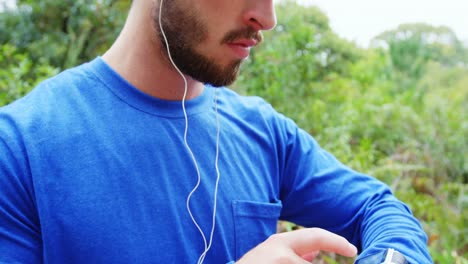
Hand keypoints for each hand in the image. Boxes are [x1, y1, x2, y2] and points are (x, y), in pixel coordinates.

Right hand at [235, 228, 357, 263]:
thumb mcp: (269, 256)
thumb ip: (292, 254)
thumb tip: (315, 256)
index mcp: (279, 243)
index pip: (316, 236)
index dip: (337, 241)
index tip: (352, 249)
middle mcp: (282, 255)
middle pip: (314, 262)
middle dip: (325, 256)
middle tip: (340, 255)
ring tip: (283, 263)